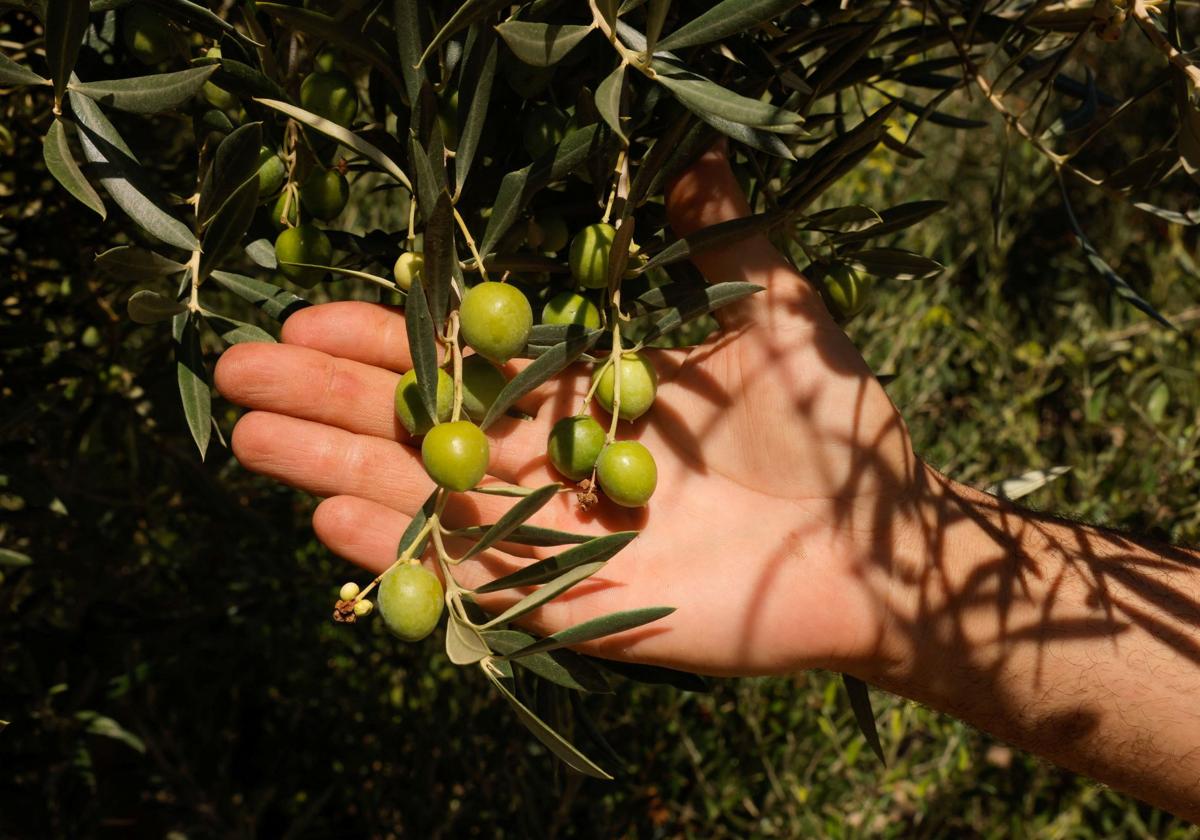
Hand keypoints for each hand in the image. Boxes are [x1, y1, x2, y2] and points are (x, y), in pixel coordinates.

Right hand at [214, 146, 921, 676]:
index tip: (306, 317)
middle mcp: (551, 462)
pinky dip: (400, 557)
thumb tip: (692, 148)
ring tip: (248, 443)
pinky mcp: (570, 605)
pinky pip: (470, 582)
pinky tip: (328, 523)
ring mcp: (553, 536)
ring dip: (333, 472)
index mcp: (579, 391)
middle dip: (325, 402)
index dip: (383, 341)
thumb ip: (716, 231)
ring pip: (425, 503)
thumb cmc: (829, 418)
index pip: (458, 362)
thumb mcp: (766, 301)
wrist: (880, 541)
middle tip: (232, 375)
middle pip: (418, 431)